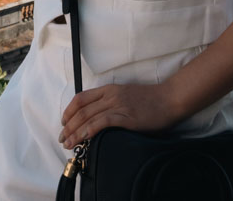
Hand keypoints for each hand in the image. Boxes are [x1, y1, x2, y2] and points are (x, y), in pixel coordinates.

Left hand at [59, 82, 178, 149]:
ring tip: (68, 143)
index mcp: (109, 89)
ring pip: (88, 117)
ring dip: (75, 132)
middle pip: (81, 110)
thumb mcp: (126, 96)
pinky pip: (101, 123)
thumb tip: (97, 119)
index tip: (63, 123)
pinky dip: (89, 131)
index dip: (68, 111)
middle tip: (62, 138)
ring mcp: (117, 105)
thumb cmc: (151, 100)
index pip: (81, 98)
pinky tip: (82, 139)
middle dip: (68, 125)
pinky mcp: (125, 117)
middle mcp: (110, 95)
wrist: (170, 99)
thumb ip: (112, 103)